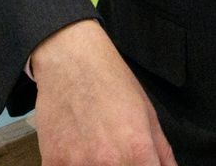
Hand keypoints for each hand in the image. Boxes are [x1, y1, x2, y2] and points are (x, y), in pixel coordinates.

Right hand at [29, 20, 177, 165]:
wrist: (70, 60)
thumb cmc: (111, 82)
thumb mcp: (148, 115)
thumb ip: (163, 154)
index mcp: (137, 151)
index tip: (139, 163)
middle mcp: (109, 162)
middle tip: (113, 152)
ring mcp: (77, 165)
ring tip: (93, 149)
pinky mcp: (53, 162)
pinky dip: (72, 165)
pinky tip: (75, 151)